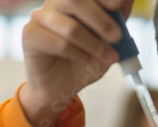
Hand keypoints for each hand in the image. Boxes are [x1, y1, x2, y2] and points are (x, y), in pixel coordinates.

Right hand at [19, 0, 133, 126]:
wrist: (62, 87)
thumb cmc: (85, 60)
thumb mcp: (108, 42)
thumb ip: (117, 21)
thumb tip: (127, 0)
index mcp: (73, 0)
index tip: (117, 6)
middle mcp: (55, 3)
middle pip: (75, 0)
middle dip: (101, 20)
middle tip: (117, 37)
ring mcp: (40, 17)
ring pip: (70, 27)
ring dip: (95, 45)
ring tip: (110, 57)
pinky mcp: (30, 35)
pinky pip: (59, 44)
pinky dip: (80, 55)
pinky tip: (90, 61)